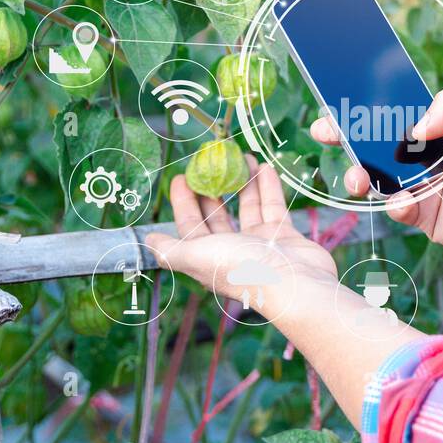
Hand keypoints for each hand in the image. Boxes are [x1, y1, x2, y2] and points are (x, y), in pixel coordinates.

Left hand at [145, 156, 336, 318]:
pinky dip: (268, 187)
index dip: (183, 202)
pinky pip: (273, 207)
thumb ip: (171, 250)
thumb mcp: (198, 257)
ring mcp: (259, 243)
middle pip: (217, 214)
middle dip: (212, 188)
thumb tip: (146, 241)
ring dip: (243, 182)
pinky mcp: (283, 237)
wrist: (296, 285)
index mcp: (208, 257)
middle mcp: (231, 250)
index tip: (181, 176)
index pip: (190, 225)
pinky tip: (264, 167)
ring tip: (241, 156)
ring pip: (247, 206)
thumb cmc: (243, 269)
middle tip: (211, 162)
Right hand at [310, 90, 442, 261]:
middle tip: (326, 134)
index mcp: (434, 132)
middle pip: (373, 148)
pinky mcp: (424, 218)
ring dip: (359, 176)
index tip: (340, 107)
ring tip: (357, 177)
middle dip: (345, 140)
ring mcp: (421, 189)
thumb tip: (414, 127)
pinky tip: (404, 199)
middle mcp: (422, 160)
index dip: (364, 113)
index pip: (390, 119)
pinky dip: (395, 204)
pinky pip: (397, 209)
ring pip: (377, 181)